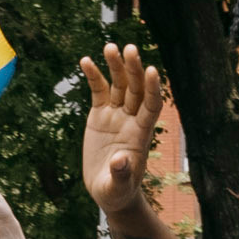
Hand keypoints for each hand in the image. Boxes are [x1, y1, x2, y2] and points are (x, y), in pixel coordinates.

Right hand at [80, 43, 163, 216]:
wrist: (107, 190)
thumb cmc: (117, 191)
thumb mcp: (118, 187)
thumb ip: (121, 174)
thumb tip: (121, 160)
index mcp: (140, 134)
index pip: (151, 106)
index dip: (153, 89)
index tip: (152, 71)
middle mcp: (131, 119)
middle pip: (135, 89)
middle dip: (133, 69)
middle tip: (130, 48)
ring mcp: (116, 115)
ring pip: (118, 85)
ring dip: (115, 66)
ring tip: (110, 47)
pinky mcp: (100, 115)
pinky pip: (98, 91)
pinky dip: (93, 76)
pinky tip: (85, 61)